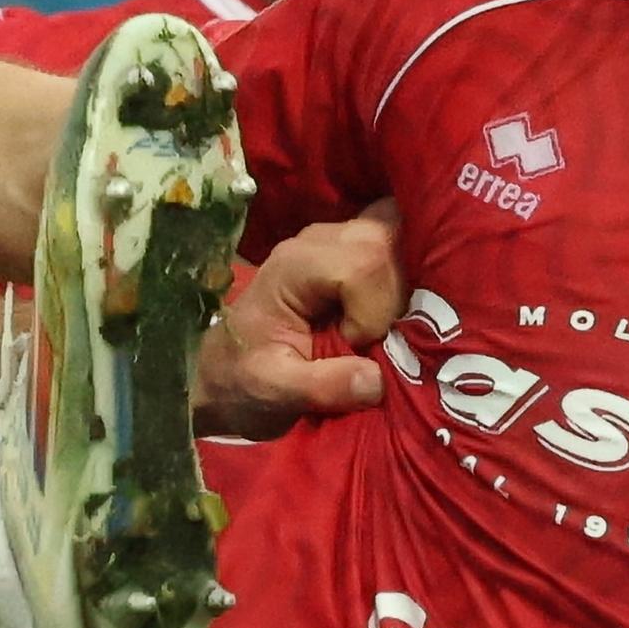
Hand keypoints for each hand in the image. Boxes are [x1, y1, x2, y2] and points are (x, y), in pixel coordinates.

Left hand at [193, 207, 401, 440]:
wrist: (222, 374)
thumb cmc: (241, 380)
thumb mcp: (274, 392)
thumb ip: (323, 386)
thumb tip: (378, 380)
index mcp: (292, 269)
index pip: (360, 265)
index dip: (373, 311)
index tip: (354, 347)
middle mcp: (314, 244)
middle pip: (384, 238)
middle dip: (399, 291)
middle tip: (383, 335)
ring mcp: (333, 244)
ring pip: (394, 235)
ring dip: (406, 281)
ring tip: (392, 323)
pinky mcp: (348, 255)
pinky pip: (392, 244)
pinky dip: (405, 270)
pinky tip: (399, 307)